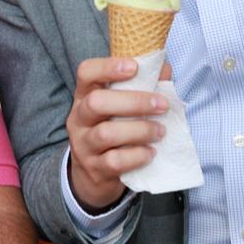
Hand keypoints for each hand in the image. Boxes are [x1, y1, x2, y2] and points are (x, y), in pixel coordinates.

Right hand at [67, 56, 167, 210]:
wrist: (93, 177)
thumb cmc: (112, 130)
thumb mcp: (118, 108)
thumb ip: (140, 86)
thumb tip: (164, 68)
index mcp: (84, 96)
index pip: (86, 72)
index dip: (108, 67)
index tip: (134, 67)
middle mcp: (78, 119)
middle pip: (96, 102)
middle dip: (134, 102)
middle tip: (162, 105)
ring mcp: (83, 145)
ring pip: (106, 134)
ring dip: (140, 130)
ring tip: (160, 131)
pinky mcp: (94, 169)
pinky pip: (115, 161)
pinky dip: (137, 155)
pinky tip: (150, 152)